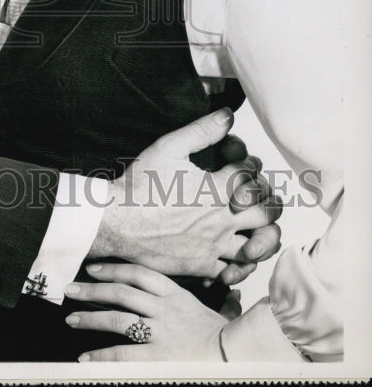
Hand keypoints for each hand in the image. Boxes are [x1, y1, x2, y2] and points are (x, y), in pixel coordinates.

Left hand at [65, 262, 226, 361]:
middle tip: (71, 289)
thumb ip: (213, 303)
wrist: (238, 357)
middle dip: (92, 290)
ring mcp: (159, 331)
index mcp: (176, 294)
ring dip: (90, 318)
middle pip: (121, 292)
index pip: (138, 273)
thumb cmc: (229, 339)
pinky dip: (101, 355)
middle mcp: (164, 308)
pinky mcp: (157, 355)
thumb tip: (231, 295)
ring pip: (117, 318)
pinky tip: (85, 358)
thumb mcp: (219, 313)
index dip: (113, 268)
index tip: (93, 269)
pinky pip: (123, 353)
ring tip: (71, 318)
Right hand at [89, 108, 274, 278]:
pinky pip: (233, 271)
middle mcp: (222, 219)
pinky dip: (240, 264)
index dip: (252, 165)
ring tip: (257, 228)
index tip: (244, 164)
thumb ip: (201, 130)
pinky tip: (234, 255)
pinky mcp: (201, 265)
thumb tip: (227, 115)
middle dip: (269, 200)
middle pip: (267, 212)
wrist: (117, 222)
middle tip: (260, 196)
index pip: (252, 174)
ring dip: (263, 235)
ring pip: (258, 246)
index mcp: (217, 189)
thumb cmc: (140, 185)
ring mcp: (213, 245)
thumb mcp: (168, 147)